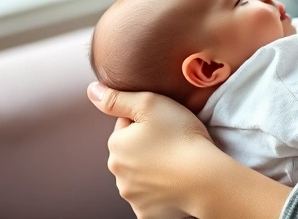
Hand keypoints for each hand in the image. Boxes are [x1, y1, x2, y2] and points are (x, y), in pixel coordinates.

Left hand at [87, 82, 216, 218]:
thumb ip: (117, 98)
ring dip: (152, 169)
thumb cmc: (181, 137)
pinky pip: (150, 198)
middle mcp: (118, 174)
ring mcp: (132, 196)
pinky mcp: (146, 213)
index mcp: (116, 145)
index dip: (147, 121)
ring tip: (176, 162)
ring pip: (140, 175)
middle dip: (146, 146)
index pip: (127, 125)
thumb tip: (92, 91)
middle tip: (172, 142)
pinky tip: (174, 183)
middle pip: (131, 152)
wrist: (206, 179)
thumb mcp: (150, 103)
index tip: (165, 124)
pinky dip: (159, 192)